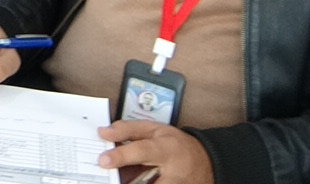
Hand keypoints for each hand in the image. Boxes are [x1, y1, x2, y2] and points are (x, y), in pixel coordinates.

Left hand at [97, 120, 211, 182]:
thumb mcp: (155, 130)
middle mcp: (173, 172)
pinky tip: (133, 181)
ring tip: (120, 179)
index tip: (103, 161)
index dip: (122, 156)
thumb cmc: (176, 145)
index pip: (143, 151)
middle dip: (127, 182)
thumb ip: (128, 130)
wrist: (206, 162)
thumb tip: (104, 132)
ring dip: (133, 183)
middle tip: (110, 179)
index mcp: (166, 149)